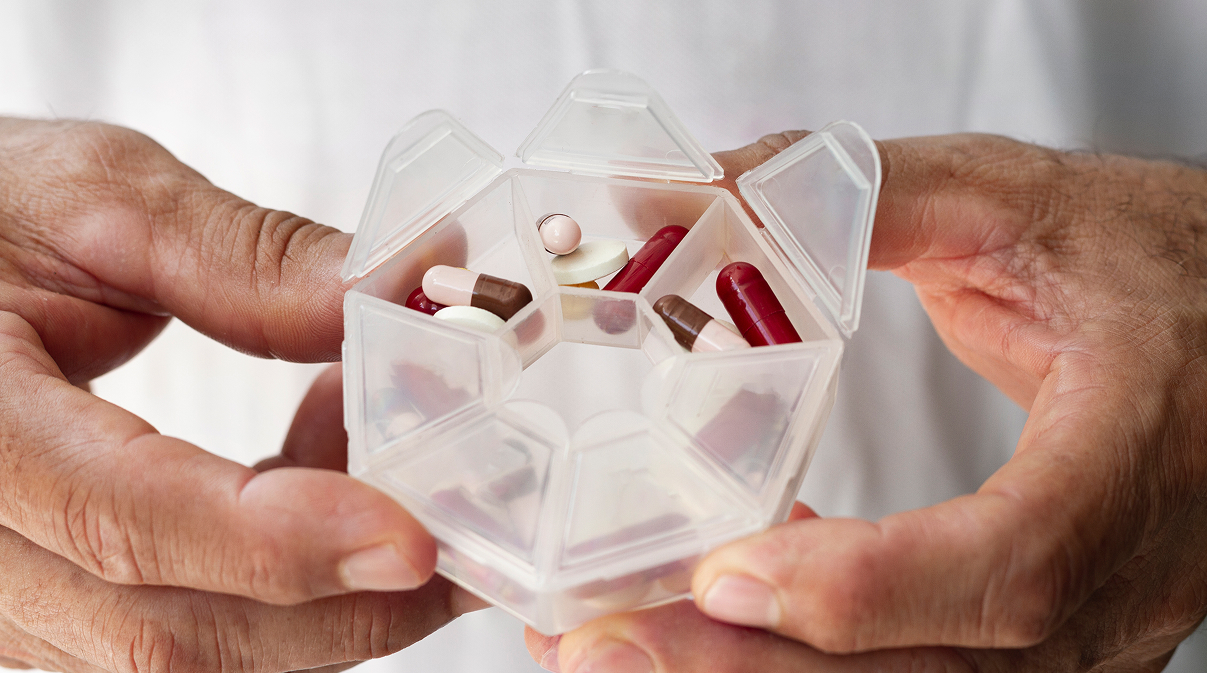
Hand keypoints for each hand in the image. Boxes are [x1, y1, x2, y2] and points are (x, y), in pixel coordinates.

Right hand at [0, 119, 479, 672]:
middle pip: (170, 629)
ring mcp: (2, 590)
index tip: (415, 534)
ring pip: (183, 652)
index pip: (126, 521)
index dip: (283, 542)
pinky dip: (279, 580)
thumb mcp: (94, 201)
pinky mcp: (42, 598)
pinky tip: (322, 484)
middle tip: (474, 528)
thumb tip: (406, 291)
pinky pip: (177, 624)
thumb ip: (247, 260)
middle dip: (347, 597)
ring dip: (325, 590)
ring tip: (400, 473)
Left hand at [528, 132, 1206, 671]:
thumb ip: (873, 194)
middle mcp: (1122, 580)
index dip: (869, 586)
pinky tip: (726, 611)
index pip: (1013, 564)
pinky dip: (813, 660)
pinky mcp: (1053, 639)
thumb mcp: (1023, 206)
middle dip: (758, 670)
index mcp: (1133, 456)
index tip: (728, 574)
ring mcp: (1092, 630)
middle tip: (608, 645)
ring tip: (626, 647)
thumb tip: (705, 194)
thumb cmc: (1162, 266)